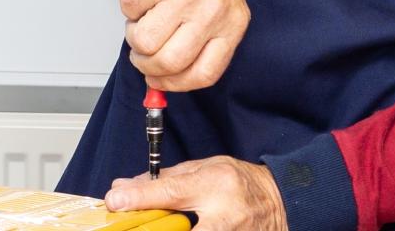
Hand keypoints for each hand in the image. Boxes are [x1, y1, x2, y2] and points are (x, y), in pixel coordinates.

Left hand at [105, 156, 287, 230]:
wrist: (280, 203)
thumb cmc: (241, 184)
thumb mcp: (206, 169)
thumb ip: (166, 179)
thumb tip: (126, 187)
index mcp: (216, 183)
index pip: (170, 191)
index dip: (138, 198)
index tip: (115, 201)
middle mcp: (224, 214)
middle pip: (176, 228)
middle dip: (151, 226)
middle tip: (133, 223)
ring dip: (167, 229)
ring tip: (154, 224)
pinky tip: (177, 228)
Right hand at [122, 0, 249, 91]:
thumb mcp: (220, 6)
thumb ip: (201, 43)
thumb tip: (165, 80)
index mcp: (232, 22)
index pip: (204, 74)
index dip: (175, 84)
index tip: (160, 80)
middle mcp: (212, 10)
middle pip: (169, 63)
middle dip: (147, 64)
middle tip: (143, 52)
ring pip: (144, 43)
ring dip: (134, 36)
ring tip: (144, 18)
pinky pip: (128, 13)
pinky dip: (128, 8)